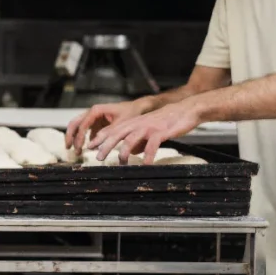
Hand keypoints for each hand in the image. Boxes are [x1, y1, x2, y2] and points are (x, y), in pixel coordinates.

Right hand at [65, 100, 147, 151]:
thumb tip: (94, 145)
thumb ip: (107, 134)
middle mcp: (92, 112)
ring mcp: (93, 117)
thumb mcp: (120, 124)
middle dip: (70, 136)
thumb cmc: (131, 113)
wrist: (139, 108)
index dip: (79, 138)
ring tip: (77, 151)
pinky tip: (88, 149)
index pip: (82, 125)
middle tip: (69, 148)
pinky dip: (85, 139)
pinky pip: (87, 131)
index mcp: (96, 110)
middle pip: (74, 123)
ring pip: (78, 127)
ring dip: (76, 138)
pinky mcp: (97, 122)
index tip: (79, 148)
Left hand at [88, 99, 204, 163]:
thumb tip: (131, 153)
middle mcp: (137, 124)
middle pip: (117, 134)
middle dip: (106, 146)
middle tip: (98, 157)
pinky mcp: (161, 132)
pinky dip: (148, 155)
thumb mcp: (147, 130)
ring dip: (124, 152)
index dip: (100, 137)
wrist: (186, 110)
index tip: (89, 146)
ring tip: (121, 163)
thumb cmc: (166, 121)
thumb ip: (138, 140)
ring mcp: (149, 127)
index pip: (112, 130)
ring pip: (131, 139)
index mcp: (132, 123)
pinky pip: (152, 145)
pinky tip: (146, 164)